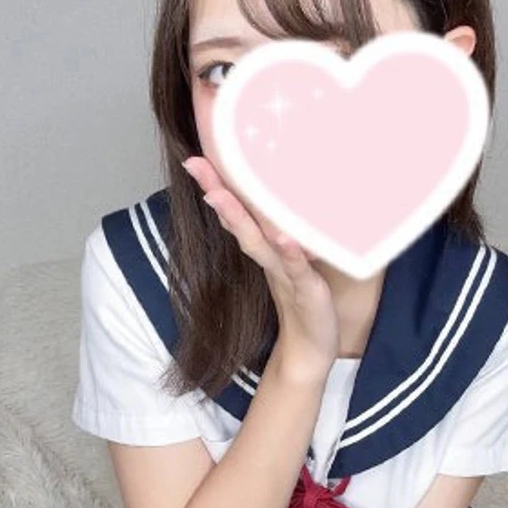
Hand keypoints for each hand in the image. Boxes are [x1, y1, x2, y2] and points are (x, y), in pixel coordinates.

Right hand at [182, 156, 339, 370]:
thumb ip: (281, 236)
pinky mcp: (306, 290)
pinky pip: (296, 269)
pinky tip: (283, 238)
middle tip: (196, 165)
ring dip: (239, 219)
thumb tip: (279, 208)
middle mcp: (269, 257)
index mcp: (265, 248)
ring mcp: (284, 274)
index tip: (198, 158)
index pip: (238, 212)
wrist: (310, 348)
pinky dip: (290, 254)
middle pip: (239, 222)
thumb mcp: (291, 261)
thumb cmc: (303, 299)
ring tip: (221, 196)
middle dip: (217, 192)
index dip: (217, 186)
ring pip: (258, 243)